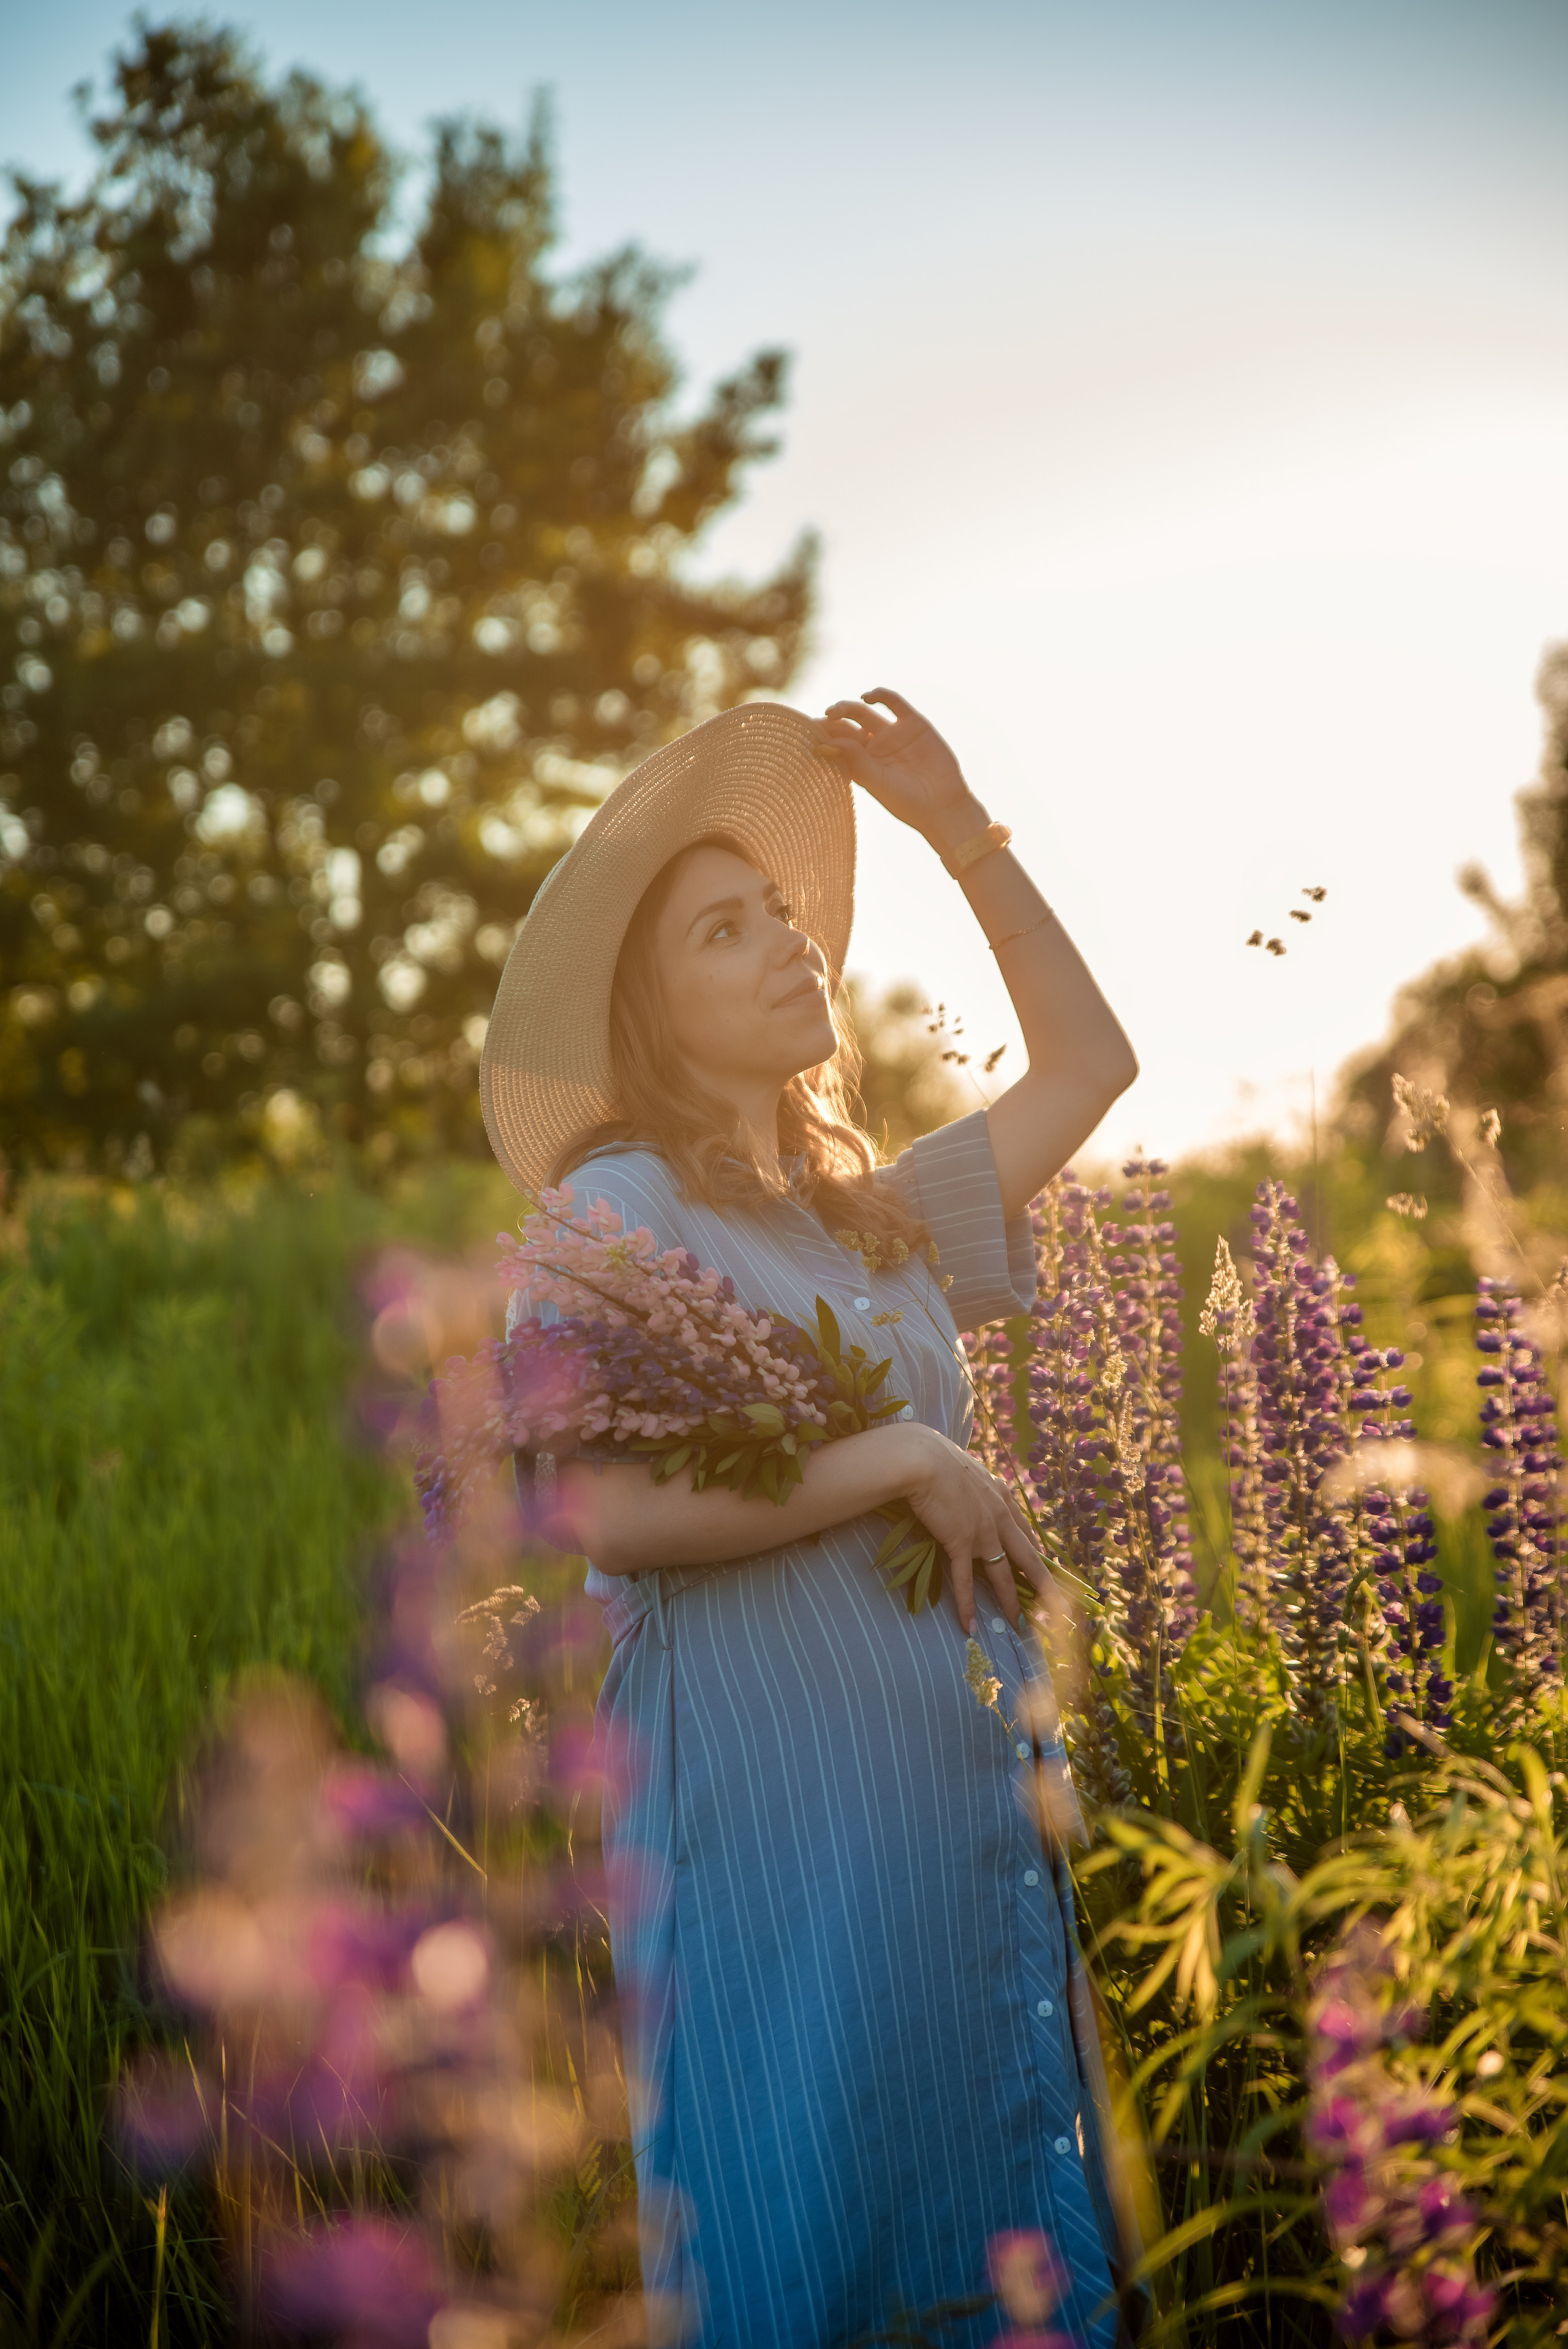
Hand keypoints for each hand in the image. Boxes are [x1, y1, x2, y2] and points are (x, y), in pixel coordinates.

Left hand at [818, 689, 983, 852]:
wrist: (944, 805)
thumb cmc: (907, 802)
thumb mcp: (878, 783)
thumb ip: (855, 761)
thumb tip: (826, 743)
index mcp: (861, 764)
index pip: (837, 744)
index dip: (823, 736)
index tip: (809, 733)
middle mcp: (874, 746)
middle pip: (846, 726)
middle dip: (832, 721)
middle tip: (822, 719)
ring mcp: (893, 733)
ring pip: (864, 713)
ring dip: (847, 707)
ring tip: (835, 711)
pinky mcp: (913, 723)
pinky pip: (894, 703)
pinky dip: (880, 695)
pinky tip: (867, 697)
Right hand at [895, 1424, 1046, 1633]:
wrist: (923, 1460)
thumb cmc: (937, 1459)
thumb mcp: (968, 1469)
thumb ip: (976, 1483)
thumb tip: (971, 1483)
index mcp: (1003, 1498)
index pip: (1027, 1534)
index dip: (1038, 1555)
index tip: (1046, 1572)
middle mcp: (1000, 1518)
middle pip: (1029, 1559)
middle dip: (1045, 1587)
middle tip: (1056, 1608)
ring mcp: (983, 1533)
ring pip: (1003, 1576)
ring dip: (1012, 1604)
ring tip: (1020, 1626)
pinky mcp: (960, 1543)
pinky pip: (965, 1581)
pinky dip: (967, 1606)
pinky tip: (971, 1626)